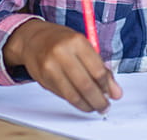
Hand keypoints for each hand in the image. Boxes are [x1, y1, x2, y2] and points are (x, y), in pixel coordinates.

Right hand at [4, 19, 120, 113]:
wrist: (33, 39)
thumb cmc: (62, 40)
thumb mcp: (83, 45)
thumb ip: (99, 66)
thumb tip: (114, 90)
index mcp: (77, 41)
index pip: (97, 70)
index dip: (107, 86)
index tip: (113, 94)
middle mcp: (62, 53)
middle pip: (86, 85)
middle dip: (99, 100)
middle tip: (105, 106)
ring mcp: (50, 67)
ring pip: (73, 95)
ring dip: (87, 105)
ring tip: (95, 107)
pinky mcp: (43, 79)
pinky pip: (63, 95)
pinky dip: (75, 102)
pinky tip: (81, 102)